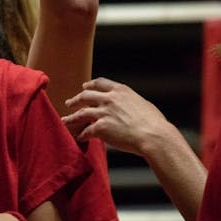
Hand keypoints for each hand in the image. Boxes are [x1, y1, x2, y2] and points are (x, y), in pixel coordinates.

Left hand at [62, 77, 179, 158]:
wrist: (153, 136)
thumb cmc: (154, 123)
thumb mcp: (143, 104)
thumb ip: (131, 102)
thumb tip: (130, 106)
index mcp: (121, 91)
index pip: (100, 83)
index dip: (90, 85)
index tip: (84, 87)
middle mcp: (110, 99)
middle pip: (86, 96)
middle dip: (76, 99)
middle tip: (69, 102)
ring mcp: (103, 113)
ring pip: (81, 113)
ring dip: (72, 117)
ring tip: (65, 120)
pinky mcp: (100, 127)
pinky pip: (85, 131)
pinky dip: (81, 135)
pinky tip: (79, 138)